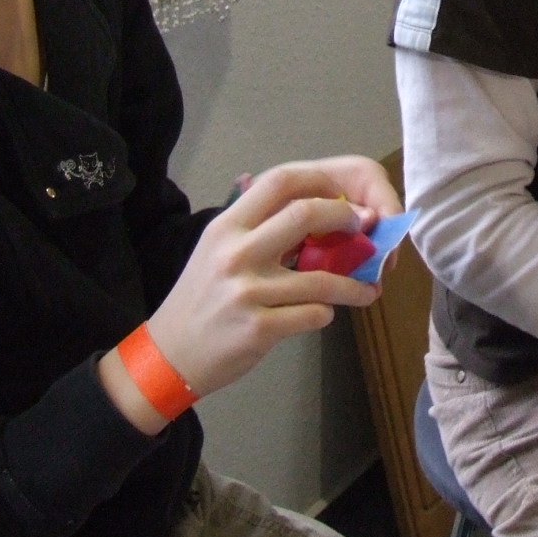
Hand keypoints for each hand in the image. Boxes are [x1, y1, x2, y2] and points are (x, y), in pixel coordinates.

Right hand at [116, 158, 398, 427]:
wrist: (170, 355)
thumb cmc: (201, 299)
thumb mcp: (217, 250)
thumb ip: (256, 229)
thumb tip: (315, 212)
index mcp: (227, 226)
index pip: (279, 181)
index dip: (320, 181)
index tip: (345, 195)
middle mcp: (236, 252)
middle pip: (305, 214)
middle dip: (347, 218)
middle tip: (365, 230)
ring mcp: (248, 291)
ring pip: (322, 278)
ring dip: (354, 285)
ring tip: (367, 290)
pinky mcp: (259, 328)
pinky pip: (314, 315)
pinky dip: (327, 314)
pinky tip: (324, 315)